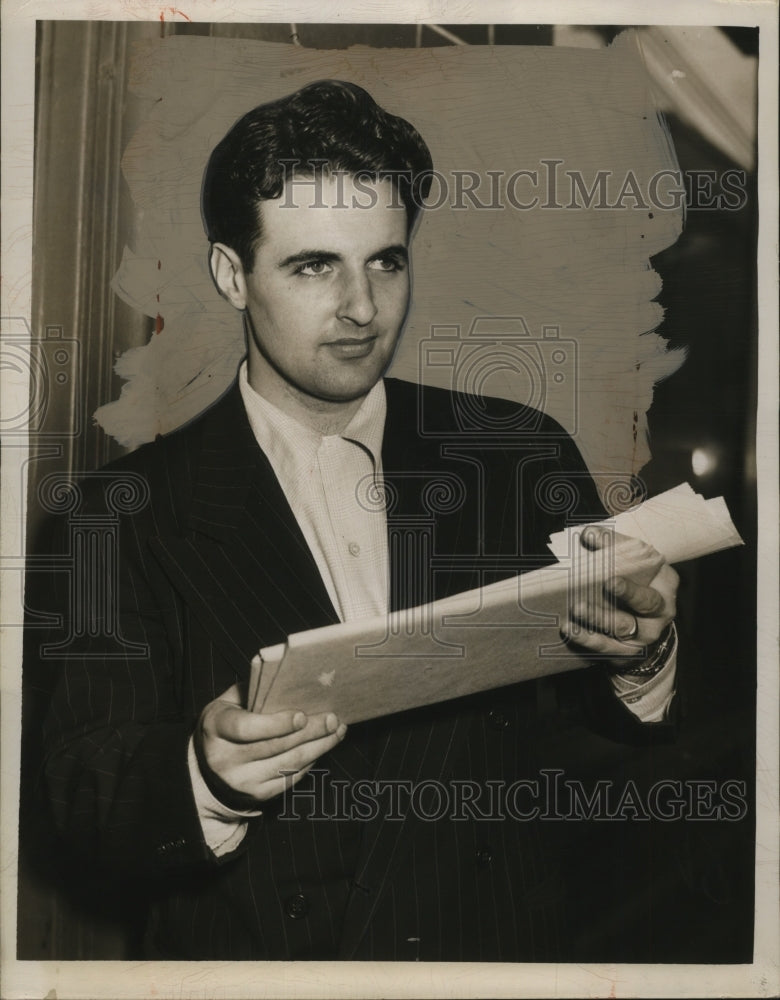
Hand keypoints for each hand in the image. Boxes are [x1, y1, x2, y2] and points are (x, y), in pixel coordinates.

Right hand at [194, 683, 346, 809]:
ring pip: (289, 763)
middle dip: (310, 732)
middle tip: (333, 719)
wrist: (208, 766)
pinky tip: (323, 747)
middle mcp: (225, 759)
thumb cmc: (226, 723)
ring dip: (319, 747)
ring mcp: (242, 781)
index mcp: (216, 728)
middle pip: (276, 746)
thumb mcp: (229, 702)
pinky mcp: (258, 795)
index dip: (276, 724)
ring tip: (337, 731)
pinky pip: (291, 777)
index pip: (246, 728)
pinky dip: (311, 761)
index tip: (301, 716)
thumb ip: (254, 692)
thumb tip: (292, 682)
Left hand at [560, 526, 678, 671]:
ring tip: (576, 607)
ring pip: (623, 626)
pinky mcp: (629, 651)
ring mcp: (646, 633)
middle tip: (605, 584)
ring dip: (598, 616)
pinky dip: (587, 638)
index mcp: (665, 582)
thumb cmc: (635, 586)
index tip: (600, 555)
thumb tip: (589, 534)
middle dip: (627, 592)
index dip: (622, 558)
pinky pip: (607, 646)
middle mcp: (661, 610)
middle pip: (646, 602)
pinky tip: (570, 628)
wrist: (644, 628)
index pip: (648, 565)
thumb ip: (613, 547)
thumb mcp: (632, 565)